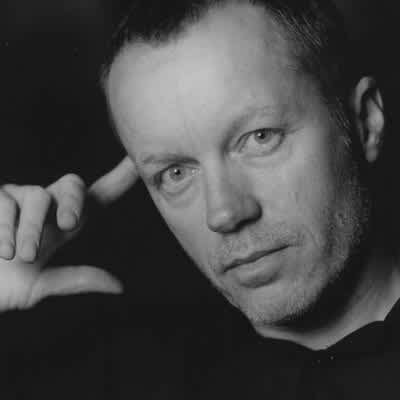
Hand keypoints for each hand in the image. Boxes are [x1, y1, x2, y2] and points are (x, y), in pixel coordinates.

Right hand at [0, 157, 136, 310]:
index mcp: (60, 226)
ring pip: (38, 197)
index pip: (96, 197)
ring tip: (21, 256)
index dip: (119, 179)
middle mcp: (44, 207)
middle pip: (73, 183)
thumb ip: (77, 279)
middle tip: (69, 224)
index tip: (137, 161)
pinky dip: (7, 230)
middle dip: (74, 200)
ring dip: (32, 230)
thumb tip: (120, 286)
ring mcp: (17, 199)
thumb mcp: (40, 286)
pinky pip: (7, 203)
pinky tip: (2, 249)